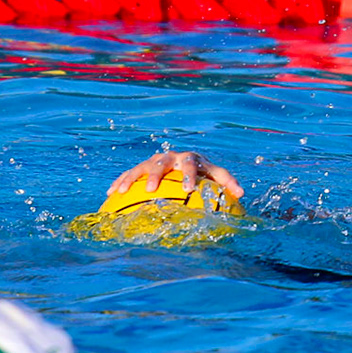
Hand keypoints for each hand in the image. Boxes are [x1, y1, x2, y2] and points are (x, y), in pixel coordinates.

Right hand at [108, 150, 242, 199]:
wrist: (187, 160)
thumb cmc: (204, 172)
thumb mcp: (216, 176)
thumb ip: (227, 182)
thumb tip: (242, 194)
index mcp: (192, 159)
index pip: (192, 165)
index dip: (189, 176)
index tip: (188, 190)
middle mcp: (172, 157)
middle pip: (162, 163)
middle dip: (155, 175)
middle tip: (150, 189)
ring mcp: (156, 160)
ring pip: (142, 167)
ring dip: (131, 178)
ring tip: (120, 192)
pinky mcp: (144, 166)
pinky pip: (129, 173)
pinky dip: (120, 182)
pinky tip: (109, 195)